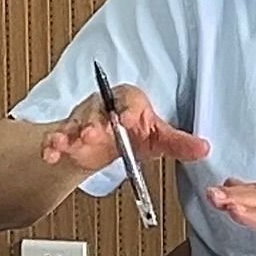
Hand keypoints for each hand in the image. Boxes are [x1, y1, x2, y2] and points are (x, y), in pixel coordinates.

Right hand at [41, 84, 209, 172]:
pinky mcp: (67, 135)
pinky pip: (56, 138)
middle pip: (99, 112)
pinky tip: (51, 155)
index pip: (130, 100)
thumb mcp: (158, 138)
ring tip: (70, 143)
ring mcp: (83, 120)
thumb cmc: (133, 134)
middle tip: (97, 133)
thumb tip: (203, 148)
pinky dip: (52, 146)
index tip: (130, 120)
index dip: (129, 110)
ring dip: (72, 133)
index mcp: (130, 102)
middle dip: (97, 123)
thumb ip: (179, 143)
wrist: (106, 146)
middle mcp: (105, 108)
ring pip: (76, 124)